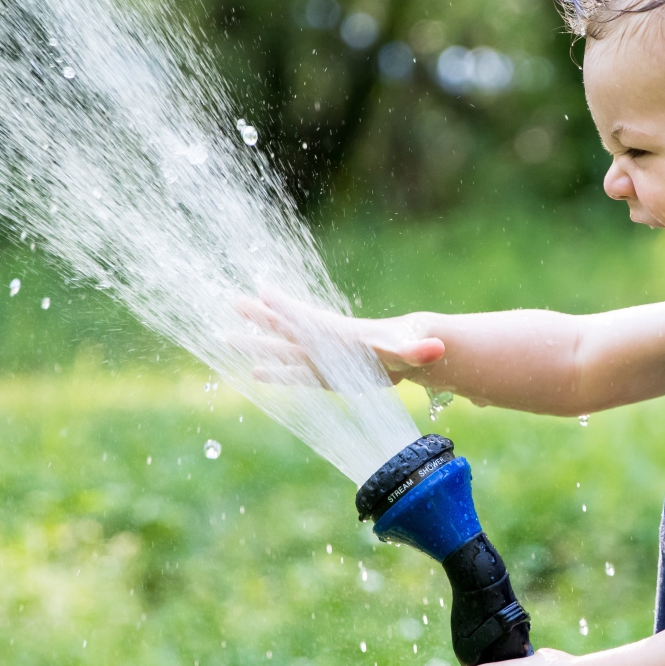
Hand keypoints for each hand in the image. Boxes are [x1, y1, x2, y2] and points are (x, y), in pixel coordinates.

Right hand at [233, 288, 444, 387]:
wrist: (406, 351)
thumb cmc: (407, 347)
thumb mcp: (411, 350)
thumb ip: (420, 350)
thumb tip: (437, 348)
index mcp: (340, 334)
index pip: (309, 318)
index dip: (288, 306)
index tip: (264, 291)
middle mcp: (324, 343)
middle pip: (286, 327)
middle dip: (260, 316)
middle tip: (231, 301)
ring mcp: (321, 358)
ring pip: (282, 348)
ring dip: (256, 343)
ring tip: (226, 337)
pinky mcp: (323, 374)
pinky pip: (293, 373)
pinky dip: (275, 373)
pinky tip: (255, 373)